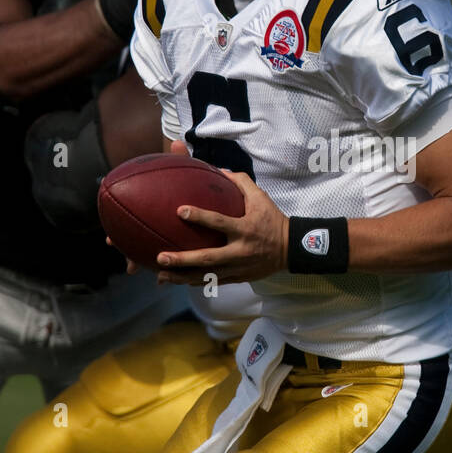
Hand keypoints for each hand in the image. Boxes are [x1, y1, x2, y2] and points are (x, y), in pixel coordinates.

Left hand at [155, 171, 289, 284]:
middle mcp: (240, 251)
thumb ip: (240, 182)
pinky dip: (194, 282)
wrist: (291, 249)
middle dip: (183, 260)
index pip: (219, 223)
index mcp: (244, 229)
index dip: (199, 217)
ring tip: (161, 276)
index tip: (179, 211)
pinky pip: (213, 282)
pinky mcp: (238, 278)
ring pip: (207, 276)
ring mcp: (238, 268)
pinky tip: (176, 281)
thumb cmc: (272, 220)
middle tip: (161, 257)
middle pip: (208, 258)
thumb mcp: (261, 198)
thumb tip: (218, 169)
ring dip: (182, 277)